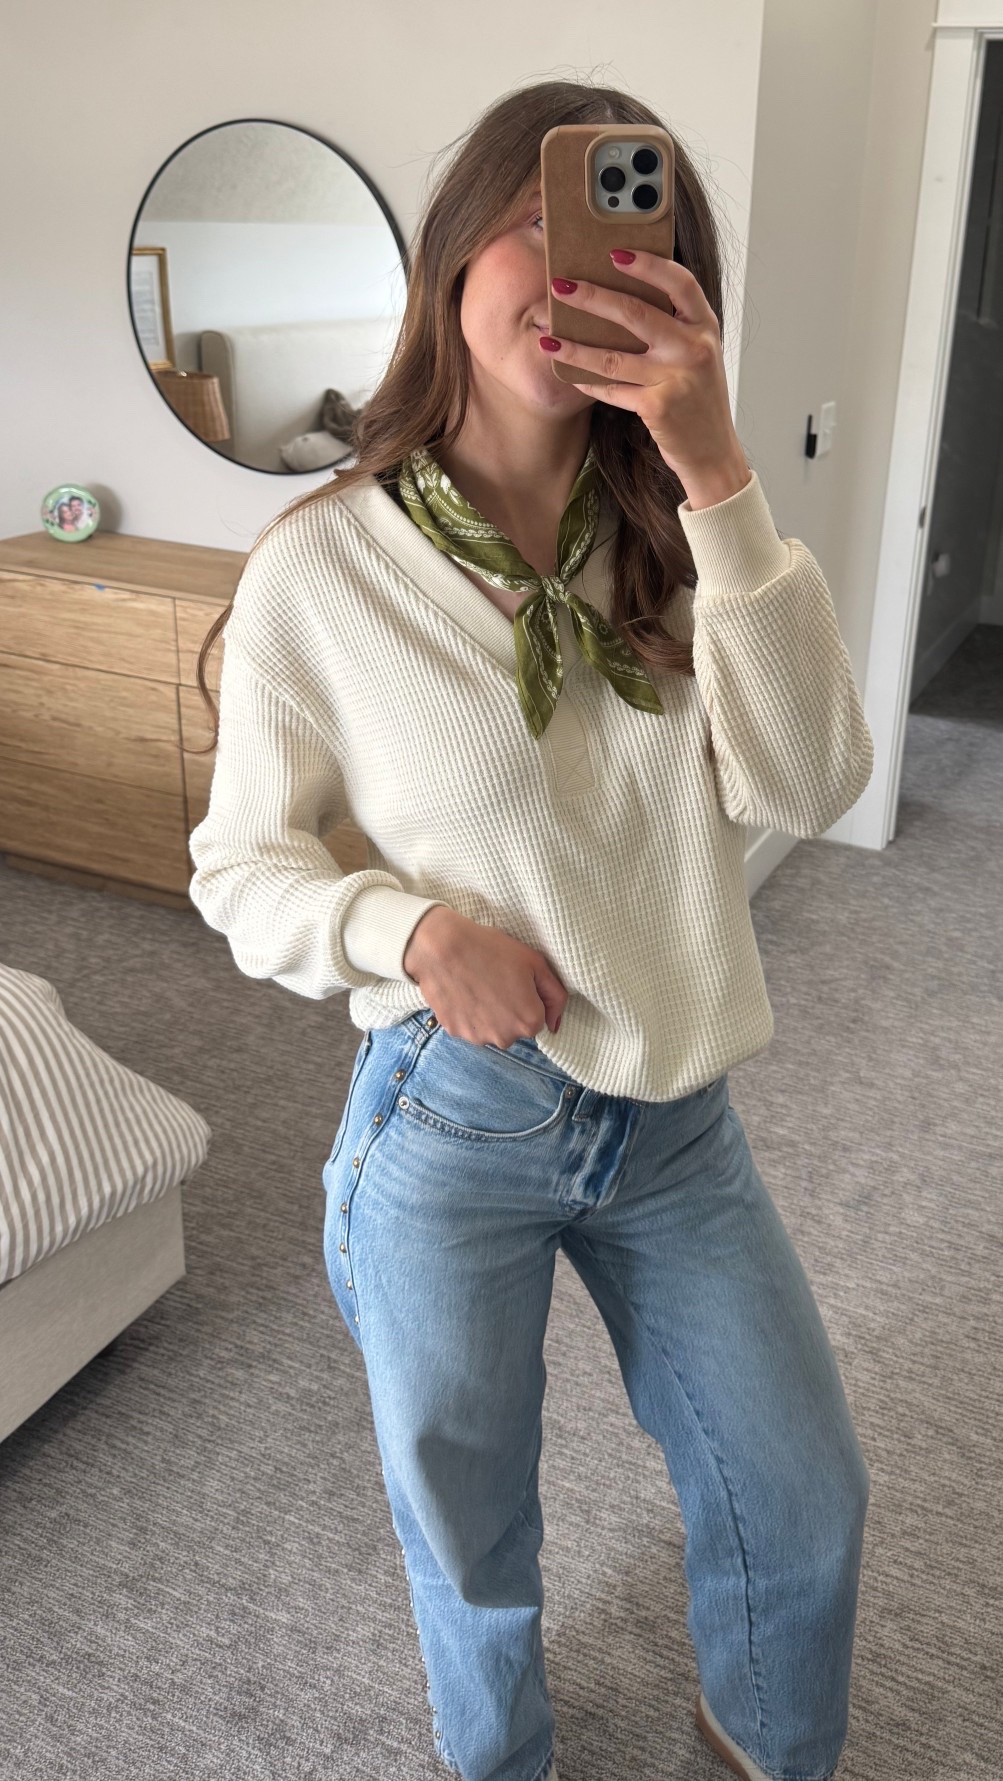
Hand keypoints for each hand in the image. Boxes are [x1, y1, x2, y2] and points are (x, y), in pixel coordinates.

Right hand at [402, 906, 567, 1045]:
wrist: (442, 947)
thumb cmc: (491, 950)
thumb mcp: (535, 962)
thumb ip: (555, 996)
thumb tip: (555, 1024)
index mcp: (529, 1022)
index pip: (538, 1018)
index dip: (528, 997)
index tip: (514, 980)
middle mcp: (505, 1038)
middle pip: (515, 1028)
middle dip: (510, 1009)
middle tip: (495, 981)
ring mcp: (478, 1038)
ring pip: (492, 1030)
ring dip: (489, 1015)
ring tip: (478, 986)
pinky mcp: (455, 1032)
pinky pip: (470, 1027)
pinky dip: (469, 1014)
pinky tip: (464, 992)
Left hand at [544, 252, 751, 506]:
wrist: (712, 450)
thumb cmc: (697, 396)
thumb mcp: (696, 353)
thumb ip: (673, 325)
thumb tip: (619, 293)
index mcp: (704, 326)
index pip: (680, 283)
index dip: (649, 264)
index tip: (615, 252)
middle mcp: (694, 349)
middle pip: (636, 314)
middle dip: (592, 297)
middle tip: (559, 285)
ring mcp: (676, 379)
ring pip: (614, 357)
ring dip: (575, 346)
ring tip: (546, 336)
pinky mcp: (658, 408)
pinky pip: (612, 390)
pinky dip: (587, 382)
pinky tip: (567, 372)